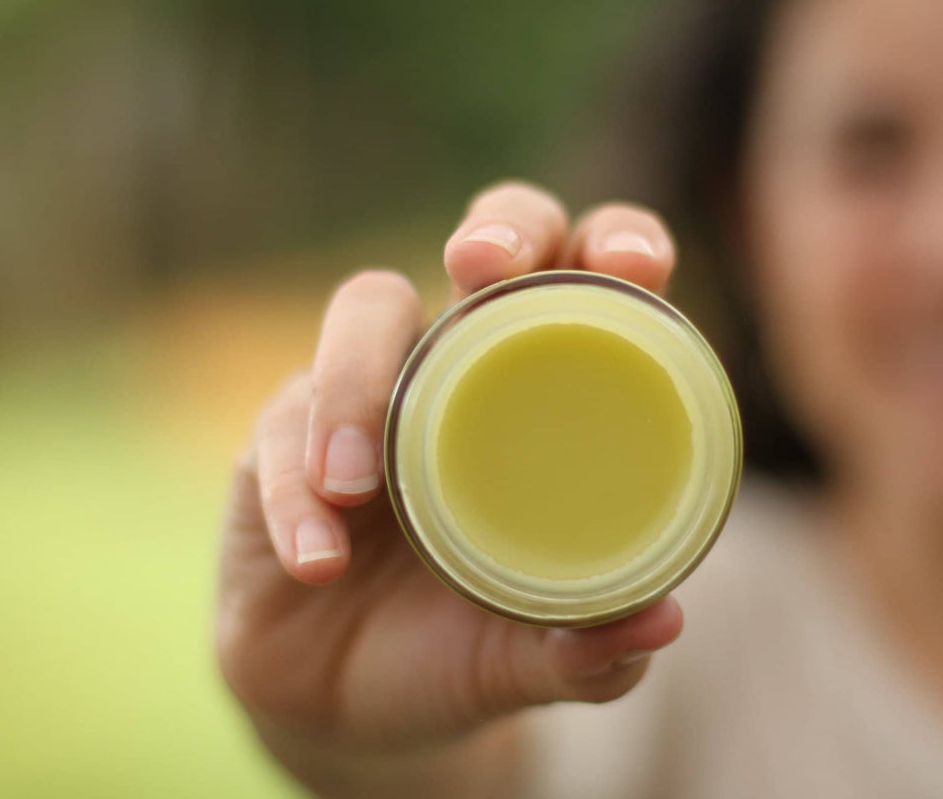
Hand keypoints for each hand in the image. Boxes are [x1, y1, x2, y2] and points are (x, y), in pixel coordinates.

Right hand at [215, 181, 683, 761]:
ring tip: (358, 484)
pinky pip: (280, 435)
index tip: (635, 267)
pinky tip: (317, 563)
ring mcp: (368, 395)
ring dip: (358, 379)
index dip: (616, 242)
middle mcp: (461, 372)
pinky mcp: (280, 442)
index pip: (590, 284)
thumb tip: (663, 618)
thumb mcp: (531, 659)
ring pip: (364, 309)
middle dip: (496, 229)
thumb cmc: (464, 652)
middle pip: (486, 243)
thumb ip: (594, 649)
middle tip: (483, 266)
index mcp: (544, 400)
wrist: (355, 712)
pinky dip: (295, 496)